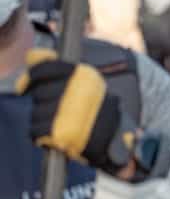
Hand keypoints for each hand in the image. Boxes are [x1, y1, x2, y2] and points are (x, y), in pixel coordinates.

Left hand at [16, 48, 133, 171]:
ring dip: (42, 119)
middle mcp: (72, 90)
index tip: (25, 85)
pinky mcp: (58, 131)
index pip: (45, 68)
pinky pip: (36, 129)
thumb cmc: (100, 112)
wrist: (115, 142)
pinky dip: (40, 134)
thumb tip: (30, 57)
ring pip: (35, 112)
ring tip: (60, 125)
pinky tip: (53, 135)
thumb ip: (59, 69)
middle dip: (43, 102)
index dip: (32, 76)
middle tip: (59, 111)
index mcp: (81, 75)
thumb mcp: (87, 83)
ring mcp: (64, 111)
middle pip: (39, 93)